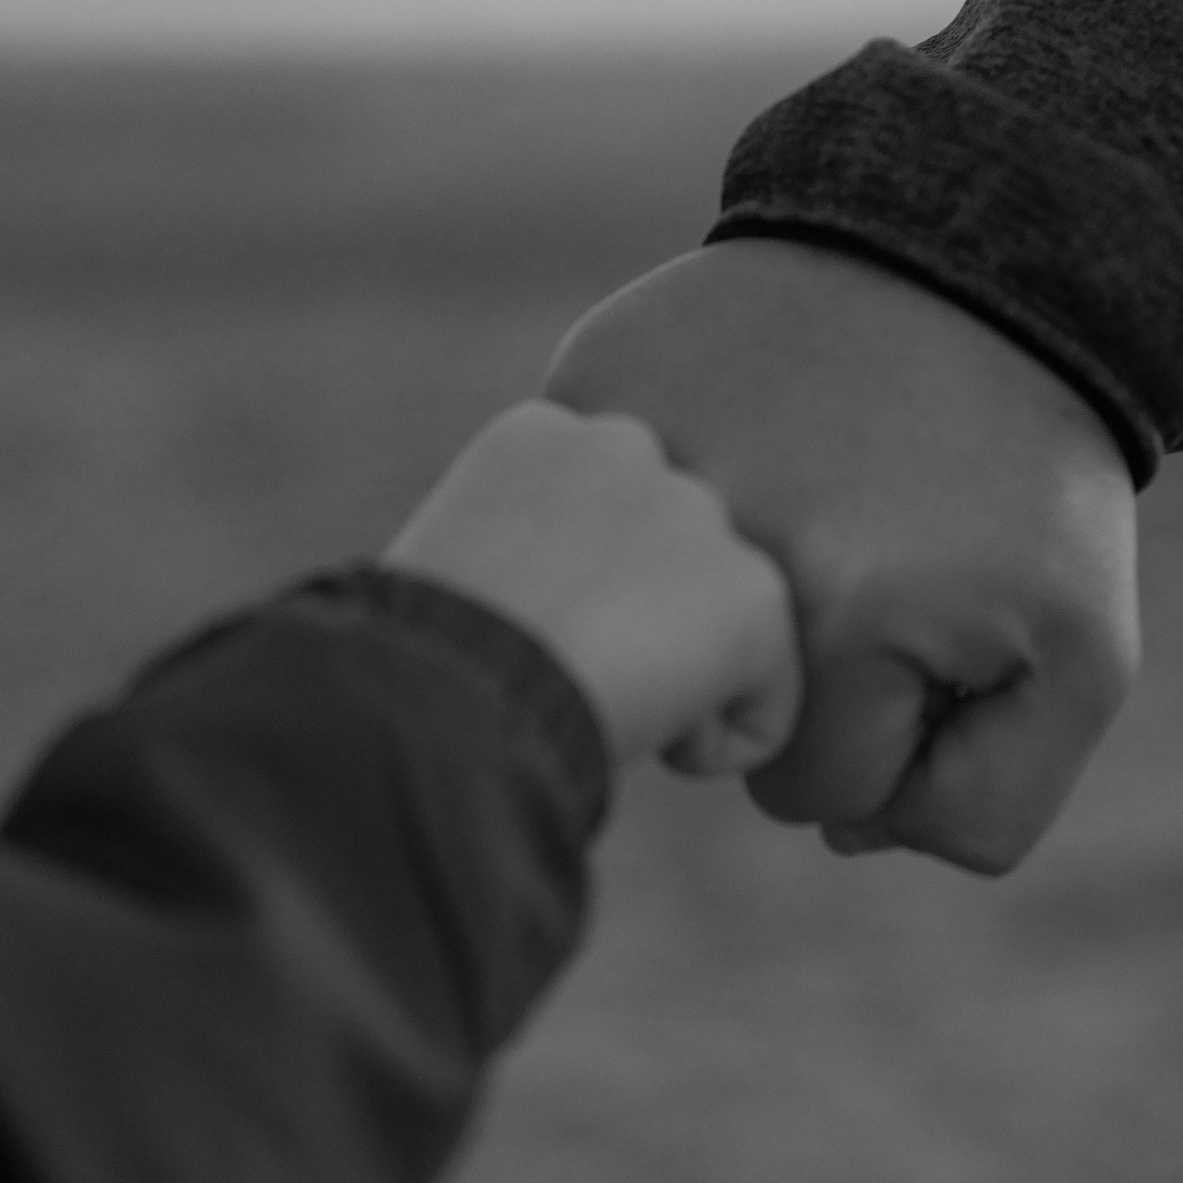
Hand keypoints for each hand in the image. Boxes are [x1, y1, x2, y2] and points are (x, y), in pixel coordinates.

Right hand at [385, 400, 800, 774]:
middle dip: (636, 633)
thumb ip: (533, 552)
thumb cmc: (418, 668)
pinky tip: (633, 730)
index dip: (574, 607)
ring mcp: (699, 512)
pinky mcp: (754, 590)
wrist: (450, 693)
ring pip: (715, 638)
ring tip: (583, 696)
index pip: (607, 526)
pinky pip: (763, 706)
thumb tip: (567, 608)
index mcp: (545, 434)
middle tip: (557, 674)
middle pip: (671, 574)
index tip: (522, 643)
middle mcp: (632, 446)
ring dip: (666, 686)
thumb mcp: (459, 572)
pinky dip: (707, 748)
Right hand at [545, 240, 1138, 873]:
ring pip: (646, 632)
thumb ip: (986, 803)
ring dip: (719, 598)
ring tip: (804, 495)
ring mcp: (637, 449)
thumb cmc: (1032, 478)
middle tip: (868, 552)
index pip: (813, 793)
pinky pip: (595, 517)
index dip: (890, 728)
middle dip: (800, 676)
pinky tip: (742, 434)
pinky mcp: (591, 380)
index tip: (931, 617)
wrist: (985, 253)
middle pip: (719, 728)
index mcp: (838, 615)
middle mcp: (715, 541)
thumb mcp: (1080, 659)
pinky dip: (662, 501)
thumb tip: (839, 835)